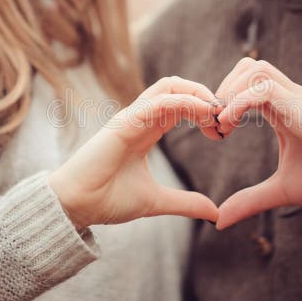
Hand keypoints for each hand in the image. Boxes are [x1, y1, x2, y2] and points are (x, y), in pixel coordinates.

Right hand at [48, 77, 221, 229]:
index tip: (223, 131)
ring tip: (217, 112)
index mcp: (146, 130)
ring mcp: (131, 117)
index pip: (180, 104)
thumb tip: (215, 213)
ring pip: (169, 87)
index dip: (205, 110)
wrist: (75, 207)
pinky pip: (159, 102)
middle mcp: (139, 118)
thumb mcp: (157, 201)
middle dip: (206, 96)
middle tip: (226, 117)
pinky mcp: (124, 123)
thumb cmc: (107, 199)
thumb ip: (186, 203)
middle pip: (177, 87)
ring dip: (199, 94)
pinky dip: (185, 103)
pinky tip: (204, 114)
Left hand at [213, 58, 301, 229]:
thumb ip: (249, 200)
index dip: (225, 99)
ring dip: (231, 91)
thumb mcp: (278, 191)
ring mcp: (297, 100)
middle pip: (249, 66)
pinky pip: (264, 88)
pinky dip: (240, 102)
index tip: (216, 130)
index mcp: (284, 110)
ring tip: (223, 123)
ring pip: (256, 68)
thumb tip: (220, 220)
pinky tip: (231, 125)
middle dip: (224, 88)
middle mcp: (290, 98)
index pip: (247, 83)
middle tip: (215, 122)